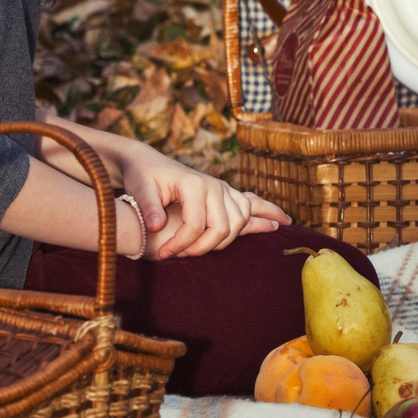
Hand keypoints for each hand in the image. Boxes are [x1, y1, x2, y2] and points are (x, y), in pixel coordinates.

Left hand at [118, 144, 286, 258]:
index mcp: (194, 184)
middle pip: (224, 226)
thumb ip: (148, 207)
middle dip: (204, 247)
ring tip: (212, 250)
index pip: (197, 225)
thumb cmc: (142, 176)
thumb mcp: (139, 188)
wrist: (148, 162)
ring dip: (229, 239)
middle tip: (182, 256)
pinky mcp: (226, 192)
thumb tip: (156, 226)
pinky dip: (265, 213)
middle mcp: (214, 186)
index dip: (181, 244)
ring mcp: (223, 188)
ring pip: (241, 220)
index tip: (164, 253)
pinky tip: (277, 222)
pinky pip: (251, 204)